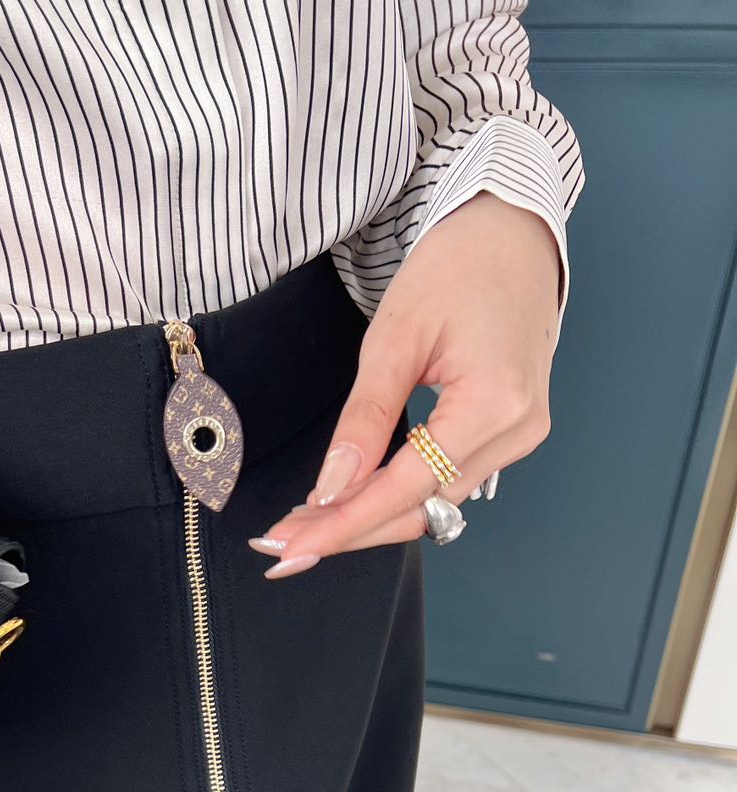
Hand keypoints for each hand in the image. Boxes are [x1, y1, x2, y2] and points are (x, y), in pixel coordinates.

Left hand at [250, 192, 561, 575]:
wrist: (512, 234)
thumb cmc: (457, 266)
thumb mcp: (394, 337)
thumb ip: (363, 419)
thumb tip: (331, 489)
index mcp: (496, 404)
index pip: (406, 488)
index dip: (343, 524)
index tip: (289, 547)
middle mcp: (517, 432)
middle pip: (419, 510)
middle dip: (347, 531)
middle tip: (280, 545)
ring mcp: (519, 438)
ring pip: (432, 506)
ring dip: (367, 519)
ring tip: (304, 526)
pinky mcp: (510, 435)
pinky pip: (446, 484)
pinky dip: (395, 497)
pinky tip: (349, 500)